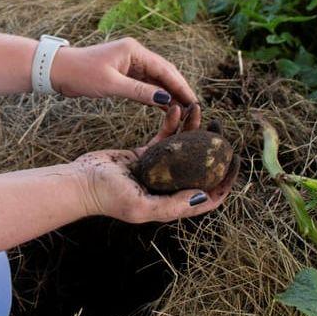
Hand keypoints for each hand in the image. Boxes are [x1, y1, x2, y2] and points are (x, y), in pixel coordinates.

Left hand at [51, 36, 198, 112]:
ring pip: (156, 78)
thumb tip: (165, 100)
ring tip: (184, 110)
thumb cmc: (80, 74)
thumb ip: (139, 92)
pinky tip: (165, 106)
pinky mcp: (123, 72)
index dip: (181, 86)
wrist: (57, 70)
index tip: (194, 102)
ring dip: (169, 93)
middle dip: (179, 89)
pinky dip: (155, 93)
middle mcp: (135, 54)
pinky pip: (145, 82)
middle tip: (194, 108)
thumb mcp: (111, 85)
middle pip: (164, 72)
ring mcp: (129, 62)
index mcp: (134, 51)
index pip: (165, 69)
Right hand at [72, 104, 234, 222]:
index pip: (208, 196)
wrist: (80, 181)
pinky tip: (177, 109)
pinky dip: (172, 124)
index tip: (235, 161)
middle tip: (221, 130)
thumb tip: (204, 196)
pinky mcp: (144, 155)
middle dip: (213, 150)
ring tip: (201, 111)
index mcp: (171, 203)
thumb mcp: (140, 206)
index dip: (225, 182)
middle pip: (199, 169)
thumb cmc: (107, 197)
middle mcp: (168, 187)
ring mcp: (157, 170)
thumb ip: (171, 206)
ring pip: (184, 148)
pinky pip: (164, 137)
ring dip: (194, 130)